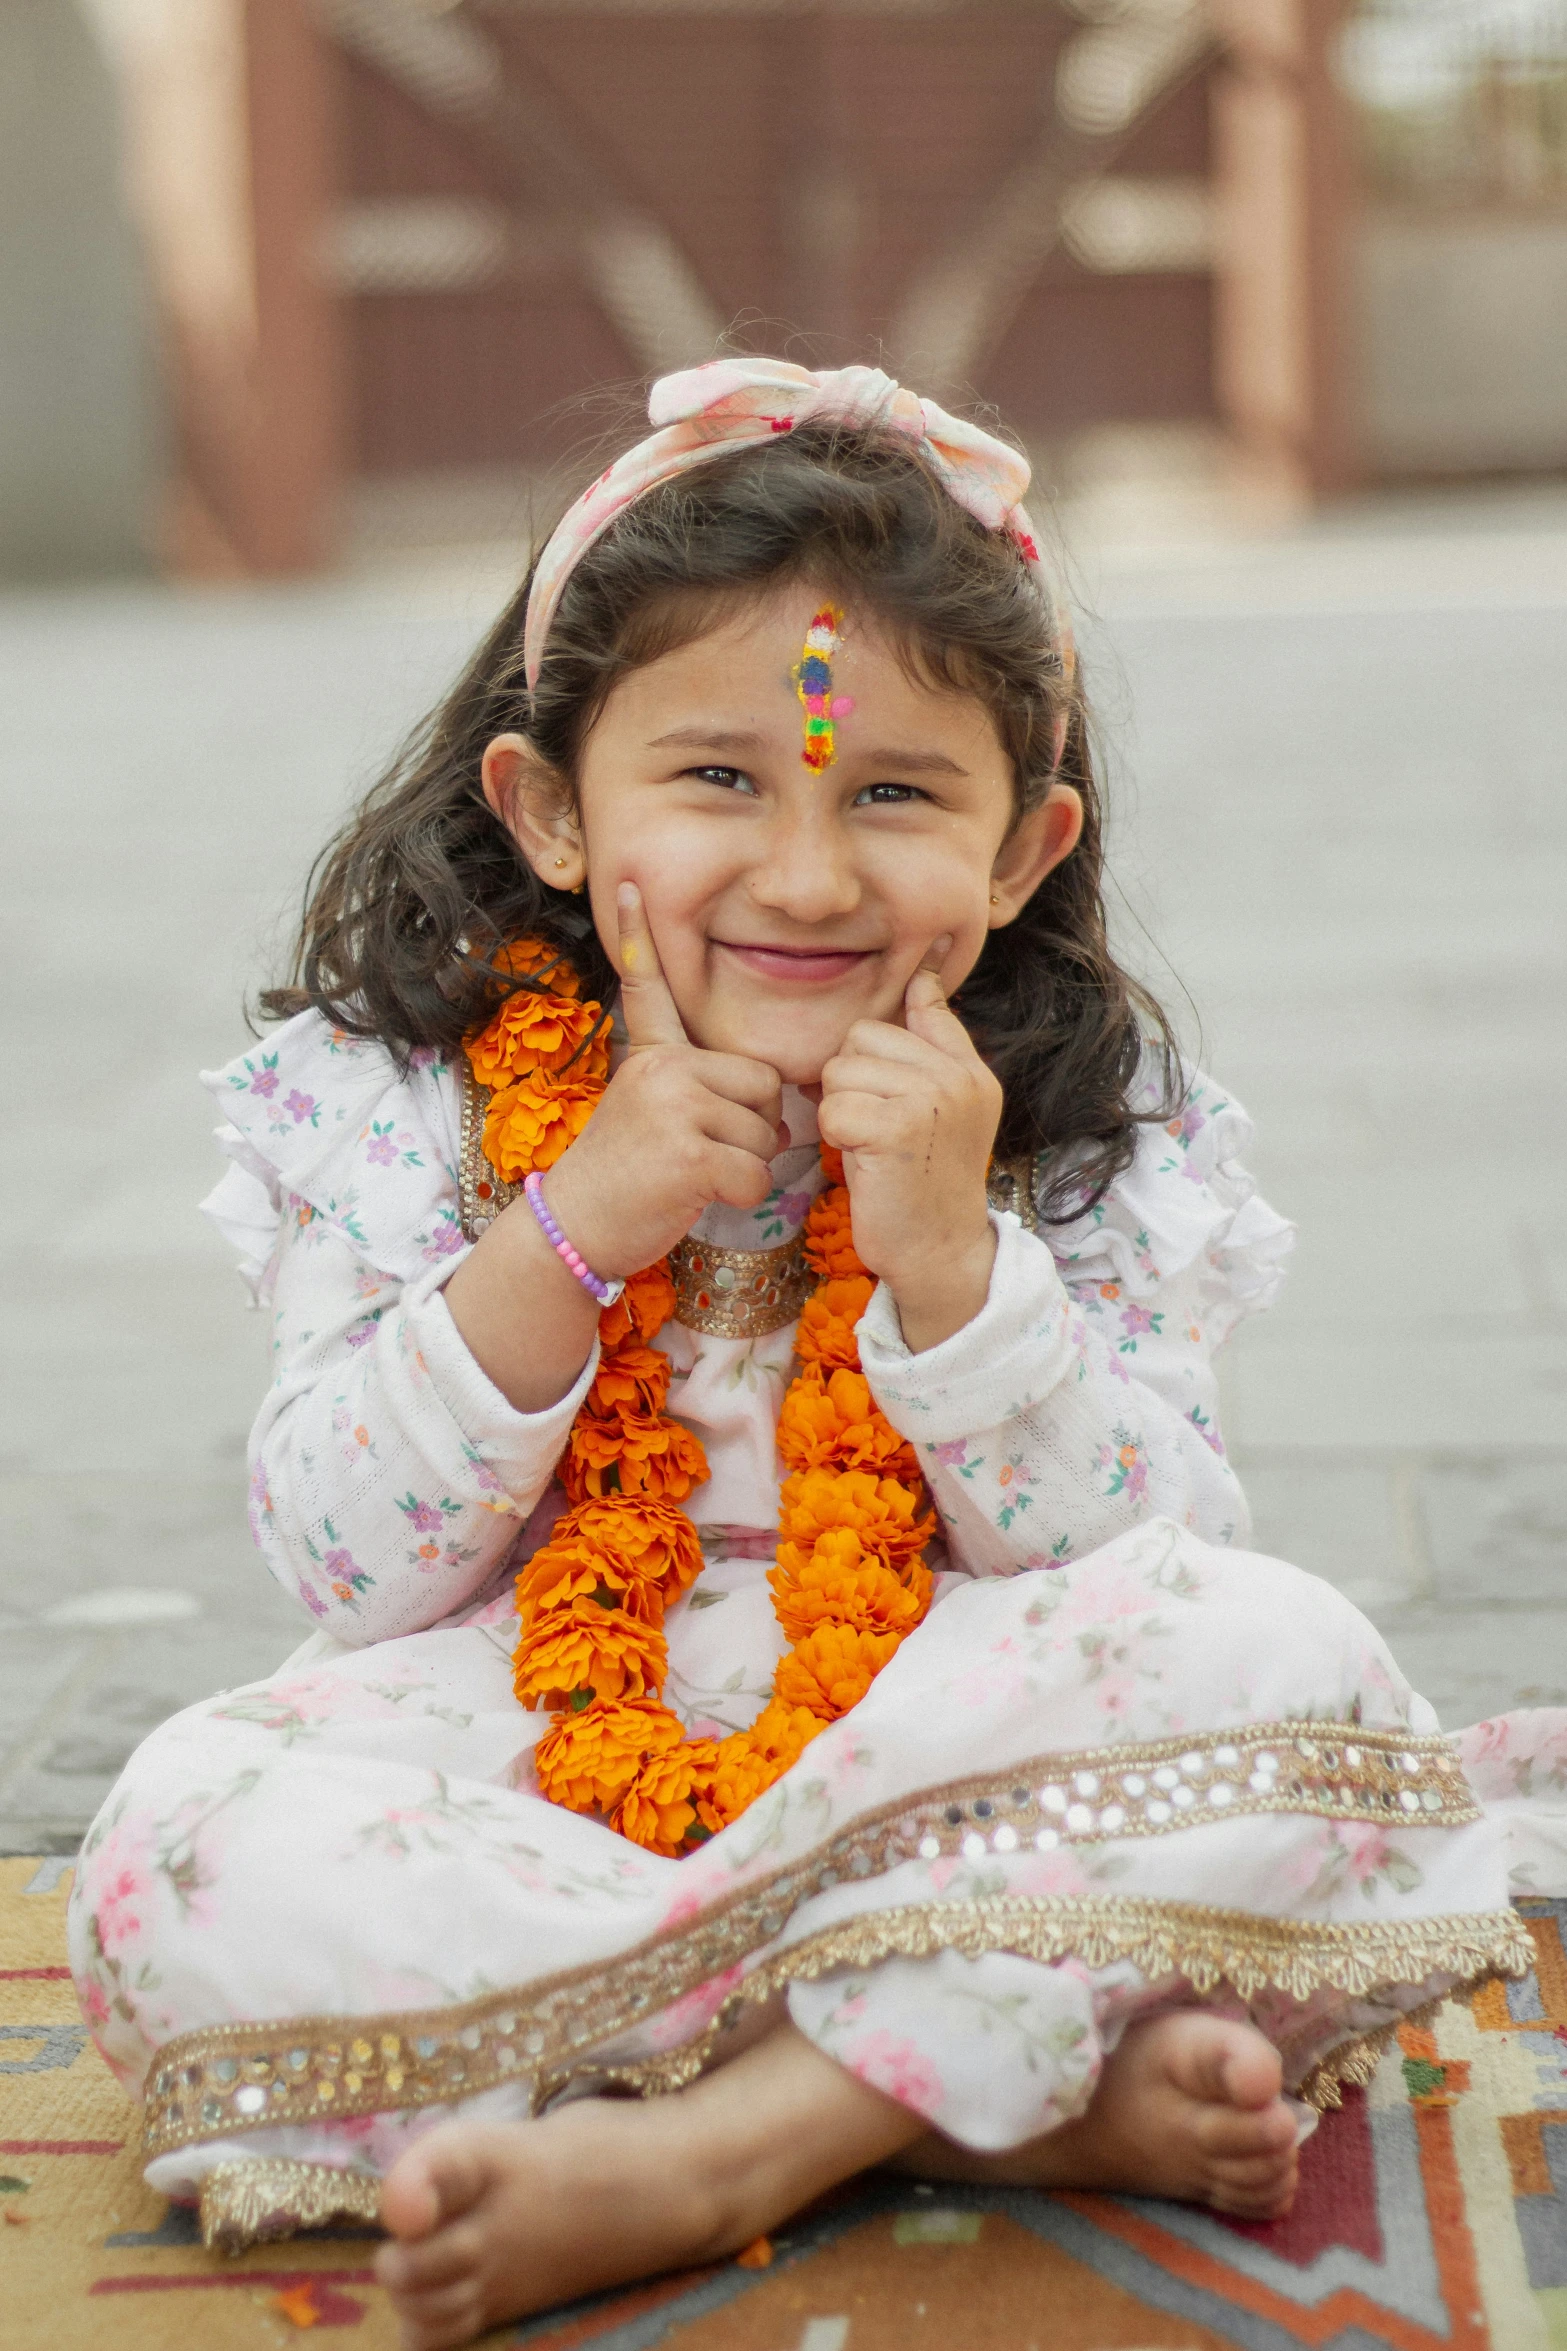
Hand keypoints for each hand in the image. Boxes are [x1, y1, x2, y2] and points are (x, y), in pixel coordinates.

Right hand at [542, 884, 784, 1277]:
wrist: (576, 1228)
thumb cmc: (624, 1179)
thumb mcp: (650, 1114)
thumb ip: (700, 1093)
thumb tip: (778, 1112)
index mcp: (651, 1055)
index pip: (647, 987)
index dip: (637, 933)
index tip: (630, 881)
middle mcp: (661, 1068)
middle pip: (763, 1083)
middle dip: (754, 1126)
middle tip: (707, 1152)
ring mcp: (674, 1106)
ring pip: (766, 1132)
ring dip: (746, 1167)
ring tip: (696, 1176)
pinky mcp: (689, 1152)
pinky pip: (756, 1172)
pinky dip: (741, 1197)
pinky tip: (700, 1197)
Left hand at [818, 942, 1000, 1351]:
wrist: (940, 1253)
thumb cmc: (927, 1184)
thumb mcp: (945, 1110)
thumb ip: (934, 1048)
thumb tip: (924, 979)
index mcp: (970, 1070)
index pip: (928, 1003)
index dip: (910, 992)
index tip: (913, 980)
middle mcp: (959, 1077)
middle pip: (861, 1036)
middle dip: (853, 1081)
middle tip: (878, 1128)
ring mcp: (932, 1099)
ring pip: (840, 1070)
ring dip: (841, 1111)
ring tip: (873, 1146)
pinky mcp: (897, 1127)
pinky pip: (833, 1108)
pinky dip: (836, 1139)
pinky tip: (864, 1162)